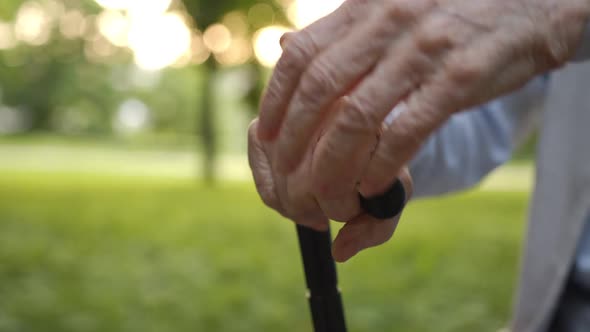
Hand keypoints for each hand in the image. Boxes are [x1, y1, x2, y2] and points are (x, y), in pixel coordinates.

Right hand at [248, 117, 412, 261]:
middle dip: (319, 210)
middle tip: (336, 206)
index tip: (355, 206)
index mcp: (353, 121)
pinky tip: (298, 198)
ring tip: (321, 202)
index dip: (342, 209)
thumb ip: (375, 227)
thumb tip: (338, 253)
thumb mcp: (393, 193)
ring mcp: (282, 119)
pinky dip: (278, 201)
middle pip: (300, 187)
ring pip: (280, 188)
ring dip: (300, 209)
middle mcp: (313, 111)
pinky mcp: (260, 129)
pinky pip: (263, 182)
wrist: (361, 127)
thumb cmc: (379, 163)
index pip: (331, 183)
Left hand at [257, 0, 589, 196]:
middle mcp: (388, 24)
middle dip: (295, 139)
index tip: (265, 133)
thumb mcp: (389, 7)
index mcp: (365, 8)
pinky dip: (382, 164)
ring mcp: (424, 50)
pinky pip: (407, 130)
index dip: (277, 98)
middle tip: (287, 174)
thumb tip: (287, 47)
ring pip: (357, 117)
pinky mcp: (458, 79)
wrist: (527, 5)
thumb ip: (342, 32)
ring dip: (334, 164)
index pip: (302, 55)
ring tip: (325, 195)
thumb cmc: (449, 13)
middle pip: (320, 89)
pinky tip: (372, 186)